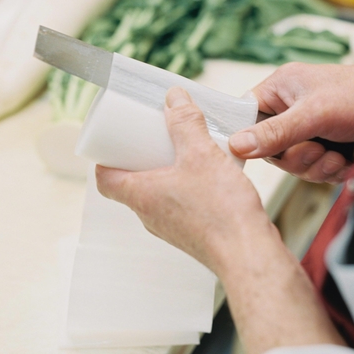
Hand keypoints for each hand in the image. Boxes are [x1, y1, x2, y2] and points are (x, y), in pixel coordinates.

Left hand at [95, 87, 270, 271]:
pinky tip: (206, 175)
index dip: (104, 159)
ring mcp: (170, 228)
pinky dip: (184, 187)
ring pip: (156, 196)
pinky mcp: (191, 234)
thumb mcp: (201, 154)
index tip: (113, 142)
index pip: (104, 180)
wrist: (249, 254)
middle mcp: (150, 215)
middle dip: (139, 158)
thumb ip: (186, 122)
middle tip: (151, 138)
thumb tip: (174, 98)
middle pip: (130, 184)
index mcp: (141, 196)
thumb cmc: (221, 213)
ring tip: (182, 151)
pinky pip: (178, 205)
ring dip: (164, 173)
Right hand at [229, 63, 353, 183]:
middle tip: (316, 149)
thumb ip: (274, 133)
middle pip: (270, 149)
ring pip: (293, 164)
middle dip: (296, 157)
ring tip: (335, 154)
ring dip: (315, 166)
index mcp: (281, 89)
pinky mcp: (327, 148)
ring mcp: (309, 130)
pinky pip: (314, 171)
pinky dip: (329, 171)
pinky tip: (345, 160)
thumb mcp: (314, 114)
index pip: (246, 116)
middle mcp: (291, 109)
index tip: (263, 150)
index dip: (250, 137)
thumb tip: (236, 145)